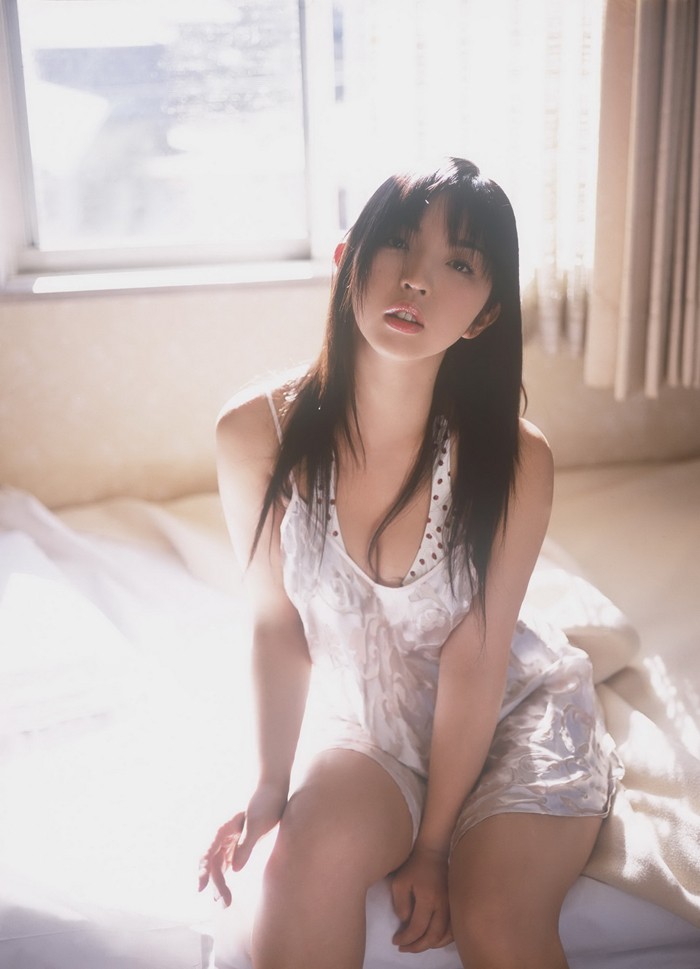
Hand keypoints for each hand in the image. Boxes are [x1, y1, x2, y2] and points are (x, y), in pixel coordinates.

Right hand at [197, 782, 286, 905]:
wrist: (272, 783)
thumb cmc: (265, 800)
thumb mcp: (257, 822)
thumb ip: (246, 845)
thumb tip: (235, 869)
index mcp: (223, 827)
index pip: (208, 853)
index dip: (203, 872)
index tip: (201, 888)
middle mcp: (222, 832)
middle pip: (213, 862)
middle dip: (215, 883)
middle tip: (223, 904)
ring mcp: (229, 835)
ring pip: (219, 862)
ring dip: (219, 881)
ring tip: (224, 901)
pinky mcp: (237, 838)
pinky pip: (226, 858)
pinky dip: (225, 872)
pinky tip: (226, 886)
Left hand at [390, 846, 452, 952]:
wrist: (433, 854)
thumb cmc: (413, 867)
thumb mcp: (399, 882)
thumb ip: (400, 905)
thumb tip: (406, 922)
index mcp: (428, 898)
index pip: (418, 927)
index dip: (406, 938)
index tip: (395, 941)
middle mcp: (443, 905)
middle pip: (433, 936)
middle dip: (417, 946)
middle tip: (404, 948)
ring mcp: (452, 906)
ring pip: (445, 936)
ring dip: (430, 945)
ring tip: (416, 946)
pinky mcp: (455, 906)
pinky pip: (453, 930)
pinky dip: (443, 939)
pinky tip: (432, 940)